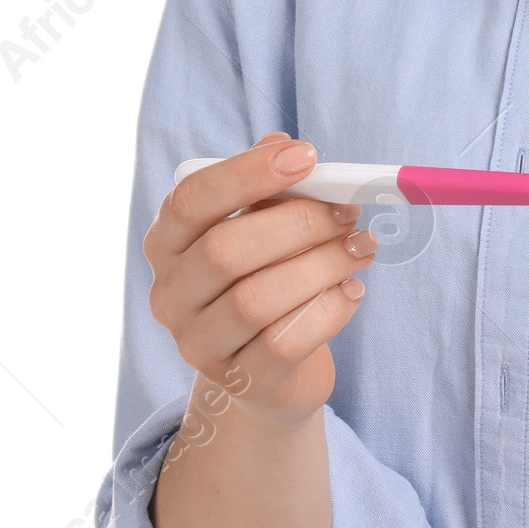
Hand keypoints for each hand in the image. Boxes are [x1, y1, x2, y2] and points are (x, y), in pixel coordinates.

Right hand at [144, 133, 377, 432]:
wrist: (269, 373)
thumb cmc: (266, 281)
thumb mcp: (263, 229)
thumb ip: (269, 190)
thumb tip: (282, 145)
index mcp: (167, 244)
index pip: (191, 201)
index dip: (247, 173)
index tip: (307, 156)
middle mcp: (170, 295)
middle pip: (226, 249)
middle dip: (300, 223)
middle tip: (350, 211)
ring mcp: (198, 344)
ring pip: (256, 299)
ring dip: (322, 265)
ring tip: (361, 249)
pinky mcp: (239, 382)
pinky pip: (284, 343)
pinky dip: (329, 310)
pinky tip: (352, 292)